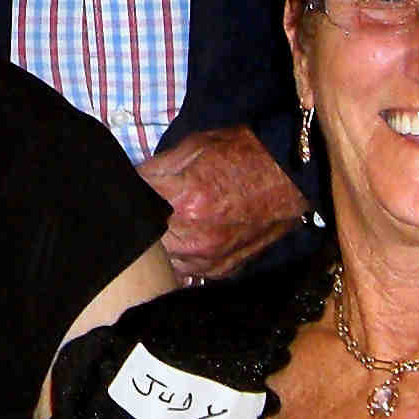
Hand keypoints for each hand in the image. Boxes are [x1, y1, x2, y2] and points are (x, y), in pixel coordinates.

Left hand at [136, 125, 304, 281]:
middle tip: (149, 208)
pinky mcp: (222, 270)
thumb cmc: (242, 154)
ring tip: (169, 225)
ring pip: (164, 262)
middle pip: (145, 240)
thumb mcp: (194, 147)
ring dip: (161, 245)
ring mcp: (210, 259)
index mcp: (184, 201)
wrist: (290, 175)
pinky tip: (187, 240)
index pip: (135, 204)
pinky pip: (188, 271)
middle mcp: (195, 237)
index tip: (130, 189)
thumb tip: (129, 182)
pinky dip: (183, 258)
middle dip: (143, 224)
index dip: (130, 194)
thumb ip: (155, 169)